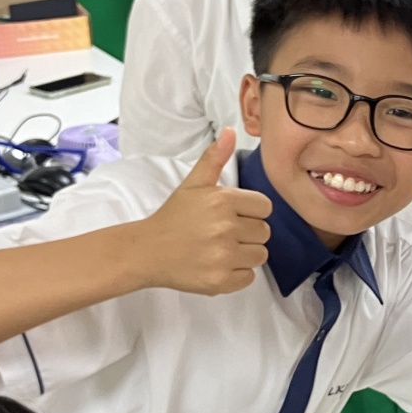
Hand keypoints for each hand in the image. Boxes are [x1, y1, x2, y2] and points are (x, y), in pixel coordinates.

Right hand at [135, 129, 270, 294]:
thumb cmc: (173, 217)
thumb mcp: (193, 184)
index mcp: (223, 201)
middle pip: (264, 232)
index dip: (250, 211)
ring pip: (260, 255)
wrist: (147, 251)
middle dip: (248, 232)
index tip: (232, 215)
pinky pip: (249, 277)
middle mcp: (226, 228)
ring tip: (221, 249)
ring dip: (245, 253)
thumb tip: (230, 131)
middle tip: (223, 233)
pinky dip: (237, 274)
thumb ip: (214, 159)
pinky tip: (218, 265)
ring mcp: (223, 256)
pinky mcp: (220, 281)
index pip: (264, 207)